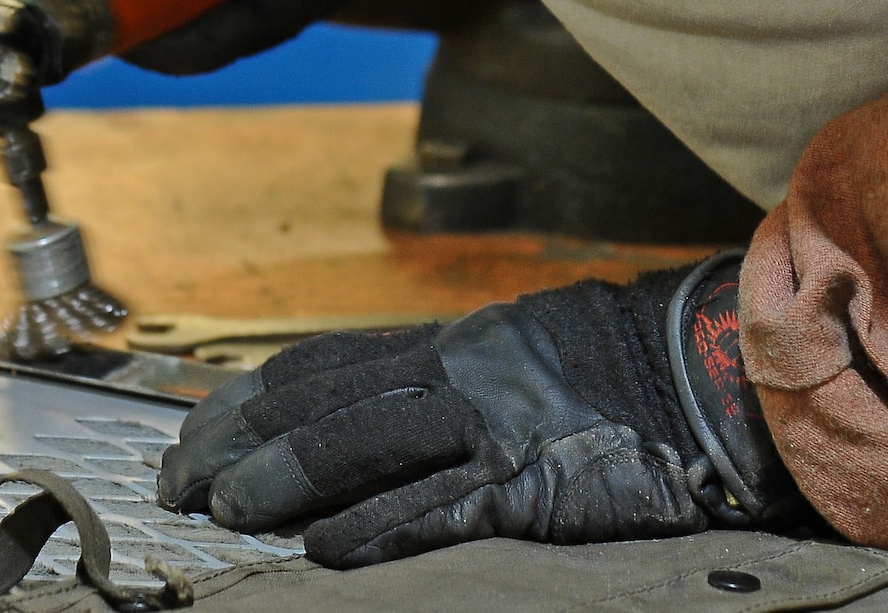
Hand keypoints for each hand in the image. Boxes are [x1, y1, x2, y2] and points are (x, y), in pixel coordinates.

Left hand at [157, 253, 801, 567]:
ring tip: (226, 509)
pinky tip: (323, 547)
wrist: (707, 369)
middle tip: (180, 481)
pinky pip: (439, 504)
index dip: (246, 402)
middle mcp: (455, 371)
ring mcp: (493, 424)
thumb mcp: (514, 345)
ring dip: (283, 479)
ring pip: (361, 444)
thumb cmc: (615, 361)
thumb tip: (360, 402)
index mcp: (448, 341)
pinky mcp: (534, 481)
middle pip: (320, 402)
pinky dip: (374, 528)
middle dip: (239, 443)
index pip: (318, 365)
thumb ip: (441, 373)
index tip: (195, 434)